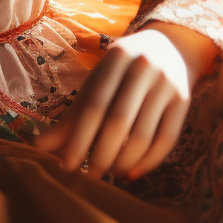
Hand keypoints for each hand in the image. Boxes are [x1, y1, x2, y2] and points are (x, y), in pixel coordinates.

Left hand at [35, 25, 215, 180]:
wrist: (171, 46)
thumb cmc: (123, 72)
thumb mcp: (98, 83)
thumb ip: (72, 115)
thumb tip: (38, 147)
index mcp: (116, 58)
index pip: (94, 105)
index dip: (79, 139)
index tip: (67, 166)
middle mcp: (142, 67)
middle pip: (118, 122)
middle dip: (101, 155)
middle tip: (91, 176)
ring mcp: (166, 83)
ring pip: (143, 135)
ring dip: (124, 161)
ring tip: (111, 173)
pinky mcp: (184, 100)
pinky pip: (166, 140)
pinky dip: (148, 162)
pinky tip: (132, 172)